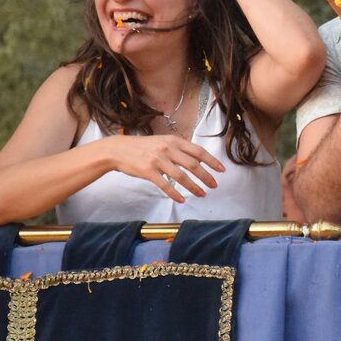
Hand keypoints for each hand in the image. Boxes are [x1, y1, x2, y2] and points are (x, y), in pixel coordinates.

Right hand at [105, 133, 227, 203]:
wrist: (118, 149)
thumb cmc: (143, 147)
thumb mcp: (162, 142)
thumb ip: (178, 149)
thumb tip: (196, 159)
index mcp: (174, 140)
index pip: (198, 151)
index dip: (212, 161)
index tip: (222, 170)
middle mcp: (168, 149)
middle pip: (193, 165)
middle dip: (206, 177)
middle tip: (214, 185)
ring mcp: (158, 160)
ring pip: (181, 176)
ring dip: (194, 187)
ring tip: (202, 194)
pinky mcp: (148, 171)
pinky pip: (165, 185)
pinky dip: (175, 194)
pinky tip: (181, 200)